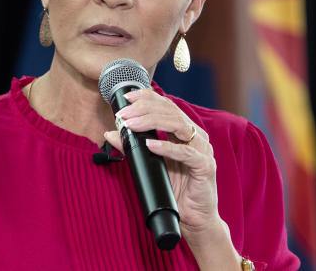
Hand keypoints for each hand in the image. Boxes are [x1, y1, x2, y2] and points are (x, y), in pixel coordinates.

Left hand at [103, 88, 221, 238]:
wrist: (194, 217)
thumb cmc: (175, 189)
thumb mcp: (150, 164)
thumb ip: (132, 147)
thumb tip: (110, 133)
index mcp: (185, 131)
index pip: (167, 105)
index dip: (148, 97)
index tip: (127, 97)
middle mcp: (196, 135)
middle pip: (171, 111)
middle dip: (144, 109)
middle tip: (124, 114)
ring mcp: (202, 149)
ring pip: (178, 125)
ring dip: (152, 122)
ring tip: (132, 125)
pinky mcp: (205, 166)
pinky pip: (186, 153)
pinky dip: (167, 148)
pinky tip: (151, 145)